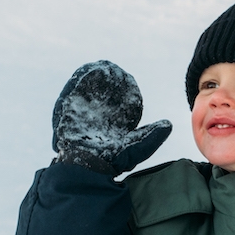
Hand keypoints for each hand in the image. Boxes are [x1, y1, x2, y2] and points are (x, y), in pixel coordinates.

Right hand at [51, 61, 171, 174]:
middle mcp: (93, 120)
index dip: (123, 91)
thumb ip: (151, 136)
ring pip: (86, 91)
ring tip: (104, 66)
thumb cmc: (110, 162)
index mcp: (109, 127)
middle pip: (101, 95)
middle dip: (108, 81)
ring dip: (94, 77)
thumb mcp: (135, 149)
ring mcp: (78, 116)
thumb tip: (169, 124)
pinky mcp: (65, 112)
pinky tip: (92, 69)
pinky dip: (80, 80)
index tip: (128, 79)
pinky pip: (72, 92)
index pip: (117, 105)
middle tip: (116, 69)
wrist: (87, 168)